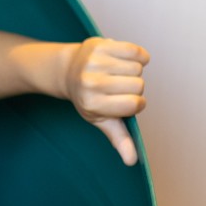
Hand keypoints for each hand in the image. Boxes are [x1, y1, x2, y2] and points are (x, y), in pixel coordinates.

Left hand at [59, 37, 148, 164]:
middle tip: (116, 85)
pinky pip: (135, 50)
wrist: (67, 71)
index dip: (136, 103)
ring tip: (116, 73)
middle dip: (133, 86)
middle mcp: (91, 83)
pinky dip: (136, 55)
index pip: (135, 104)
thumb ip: (118, 138)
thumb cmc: (89, 98)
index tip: (124, 101)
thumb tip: (132, 161)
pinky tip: (124, 59)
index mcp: (92, 104)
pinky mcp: (100, 45)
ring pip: (137, 68)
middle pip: (138, 85)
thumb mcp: (101, 119)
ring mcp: (94, 62)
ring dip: (133, 70)